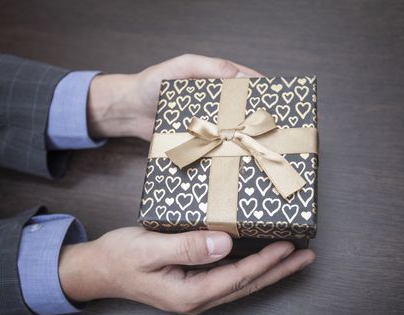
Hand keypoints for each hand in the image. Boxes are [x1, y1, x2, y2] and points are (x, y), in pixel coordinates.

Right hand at [58, 228, 314, 314]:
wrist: (99, 270)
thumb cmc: (120, 257)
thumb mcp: (149, 248)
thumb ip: (187, 247)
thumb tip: (224, 244)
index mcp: (189, 293)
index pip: (237, 277)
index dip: (265, 262)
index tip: (288, 247)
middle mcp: (197, 298)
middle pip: (247, 285)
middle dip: (279, 270)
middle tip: (307, 257)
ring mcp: (196, 294)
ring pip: (241, 283)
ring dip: (270, 270)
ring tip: (295, 258)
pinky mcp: (193, 283)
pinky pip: (229, 277)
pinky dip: (251, 267)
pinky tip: (262, 258)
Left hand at [86, 54, 261, 140]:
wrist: (126, 111)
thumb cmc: (151, 83)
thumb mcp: (181, 68)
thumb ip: (210, 68)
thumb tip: (242, 76)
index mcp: (213, 81)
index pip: (244, 83)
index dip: (260, 91)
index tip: (276, 100)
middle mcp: (212, 102)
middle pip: (240, 110)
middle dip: (254, 118)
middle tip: (270, 129)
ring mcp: (204, 123)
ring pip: (229, 131)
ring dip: (240, 138)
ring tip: (256, 147)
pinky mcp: (194, 141)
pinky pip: (212, 146)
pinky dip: (221, 151)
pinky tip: (231, 158)